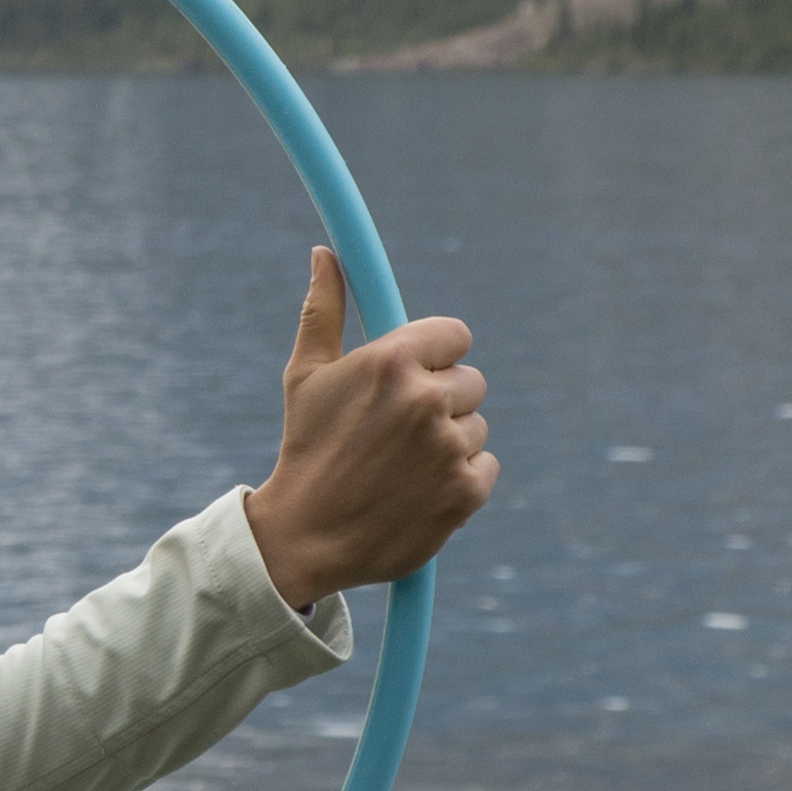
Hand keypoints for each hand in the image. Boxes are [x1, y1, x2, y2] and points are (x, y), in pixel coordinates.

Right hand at [244, 249, 489, 610]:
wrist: (307, 535)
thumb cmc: (306, 447)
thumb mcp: (306, 374)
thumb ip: (323, 309)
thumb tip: (324, 254)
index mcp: (392, 361)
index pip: (455, 335)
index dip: (436, 355)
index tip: (415, 375)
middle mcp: (426, 399)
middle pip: (470, 380)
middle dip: (441, 400)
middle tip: (398, 428)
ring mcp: (449, 447)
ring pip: (476, 426)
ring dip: (449, 441)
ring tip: (402, 463)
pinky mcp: (466, 491)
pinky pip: (485, 466)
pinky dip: (460, 478)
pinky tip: (420, 488)